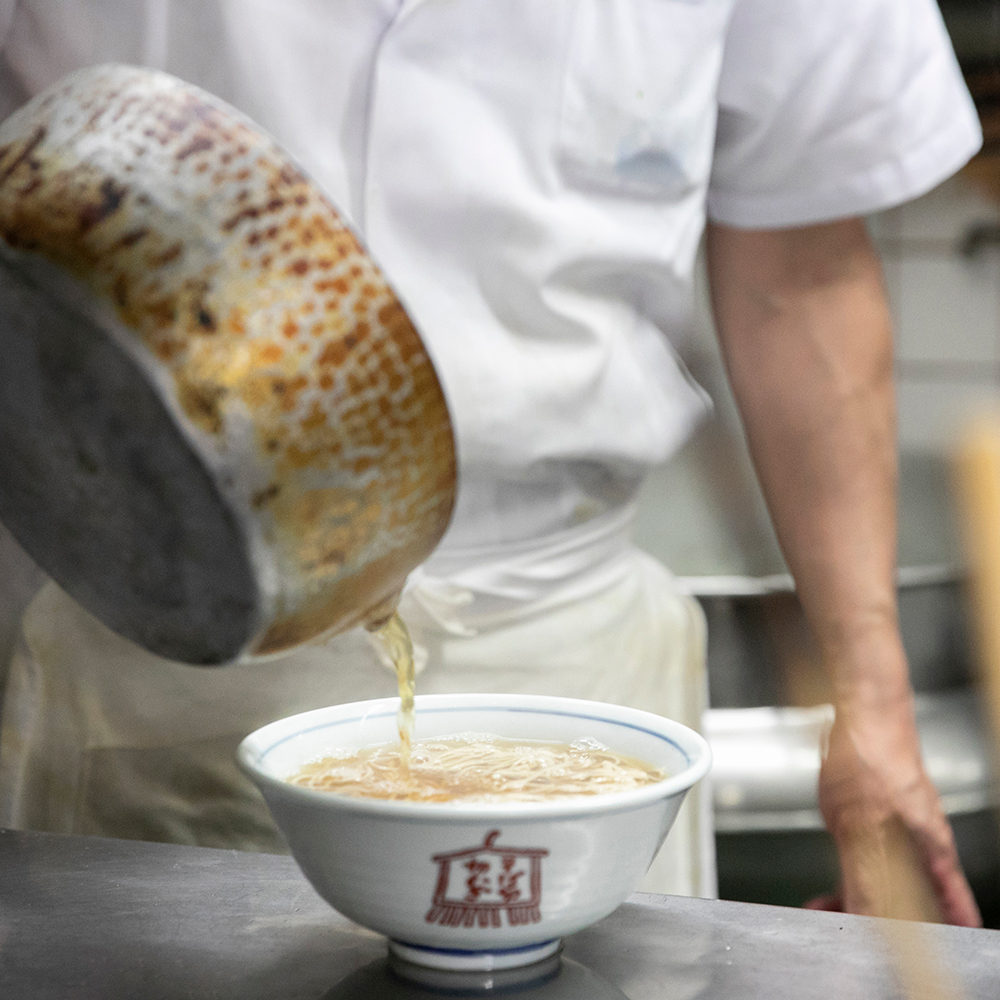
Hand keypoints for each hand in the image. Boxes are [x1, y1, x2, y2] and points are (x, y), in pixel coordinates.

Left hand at [806, 699, 980, 926]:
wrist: (858, 716)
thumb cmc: (875, 757)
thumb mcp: (866, 828)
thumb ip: (867, 879)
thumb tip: (868, 923)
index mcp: (933, 854)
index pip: (953, 910)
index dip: (944, 940)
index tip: (922, 968)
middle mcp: (916, 850)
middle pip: (910, 905)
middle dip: (882, 932)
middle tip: (848, 947)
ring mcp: (891, 836)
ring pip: (879, 888)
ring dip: (853, 909)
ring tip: (823, 920)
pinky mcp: (865, 825)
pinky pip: (858, 867)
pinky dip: (841, 886)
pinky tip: (823, 896)